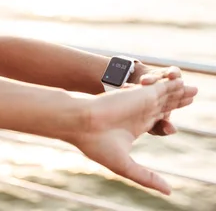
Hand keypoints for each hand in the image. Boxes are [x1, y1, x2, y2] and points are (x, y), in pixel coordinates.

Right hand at [71, 77, 196, 194]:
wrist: (81, 123)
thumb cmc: (96, 144)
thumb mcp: (125, 166)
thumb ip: (148, 177)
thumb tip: (168, 192)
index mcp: (133, 127)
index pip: (155, 121)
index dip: (167, 120)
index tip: (173, 124)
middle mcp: (138, 112)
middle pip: (163, 106)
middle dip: (177, 102)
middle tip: (191, 98)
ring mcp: (140, 102)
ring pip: (166, 96)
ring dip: (180, 92)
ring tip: (194, 89)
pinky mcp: (142, 93)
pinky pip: (163, 88)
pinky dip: (174, 85)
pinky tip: (183, 82)